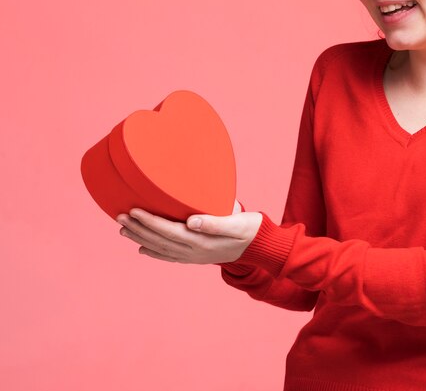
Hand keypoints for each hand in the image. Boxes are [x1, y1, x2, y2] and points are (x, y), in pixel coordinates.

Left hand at [115, 200, 261, 263]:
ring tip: (123, 230)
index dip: (150, 222)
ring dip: (141, 239)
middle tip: (120, 217)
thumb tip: (191, 222)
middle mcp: (195, 252)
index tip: (133, 210)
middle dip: (139, 229)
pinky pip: (171, 256)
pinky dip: (155, 253)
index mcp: (202, 242)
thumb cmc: (251, 229)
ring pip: (162, 249)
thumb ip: (215, 222)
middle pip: (160, 241)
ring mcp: (195, 256)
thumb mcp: (238, 223)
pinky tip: (143, 249)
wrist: (262, 247)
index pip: (169, 231)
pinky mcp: (197, 257)